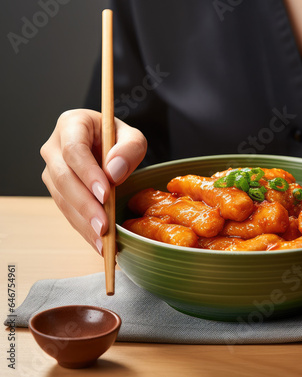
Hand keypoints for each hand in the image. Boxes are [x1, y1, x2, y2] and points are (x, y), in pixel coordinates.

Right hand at [41, 109, 146, 253]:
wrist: (108, 147)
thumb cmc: (119, 140)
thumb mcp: (133, 137)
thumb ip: (130, 148)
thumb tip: (114, 172)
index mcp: (71, 124)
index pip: (74, 150)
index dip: (88, 173)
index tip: (104, 193)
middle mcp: (54, 148)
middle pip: (64, 178)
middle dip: (85, 205)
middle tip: (104, 226)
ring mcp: (52, 171)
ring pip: (62, 199)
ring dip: (83, 222)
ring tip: (104, 241)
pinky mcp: (57, 192)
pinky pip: (68, 212)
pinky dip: (84, 229)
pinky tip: (99, 243)